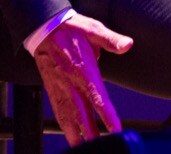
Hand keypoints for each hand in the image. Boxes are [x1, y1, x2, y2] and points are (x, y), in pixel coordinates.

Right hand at [31, 13, 132, 144]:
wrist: (43, 29)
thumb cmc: (71, 29)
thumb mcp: (93, 29)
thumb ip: (111, 39)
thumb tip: (128, 44)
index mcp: (84, 71)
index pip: (98, 99)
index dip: (107, 116)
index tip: (116, 129)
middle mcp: (72, 84)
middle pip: (83, 115)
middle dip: (92, 134)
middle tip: (102, 146)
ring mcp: (60, 89)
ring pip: (69, 118)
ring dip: (78, 135)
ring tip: (85, 148)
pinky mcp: (52, 91)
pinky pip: (58, 114)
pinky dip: (65, 128)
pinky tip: (72, 136)